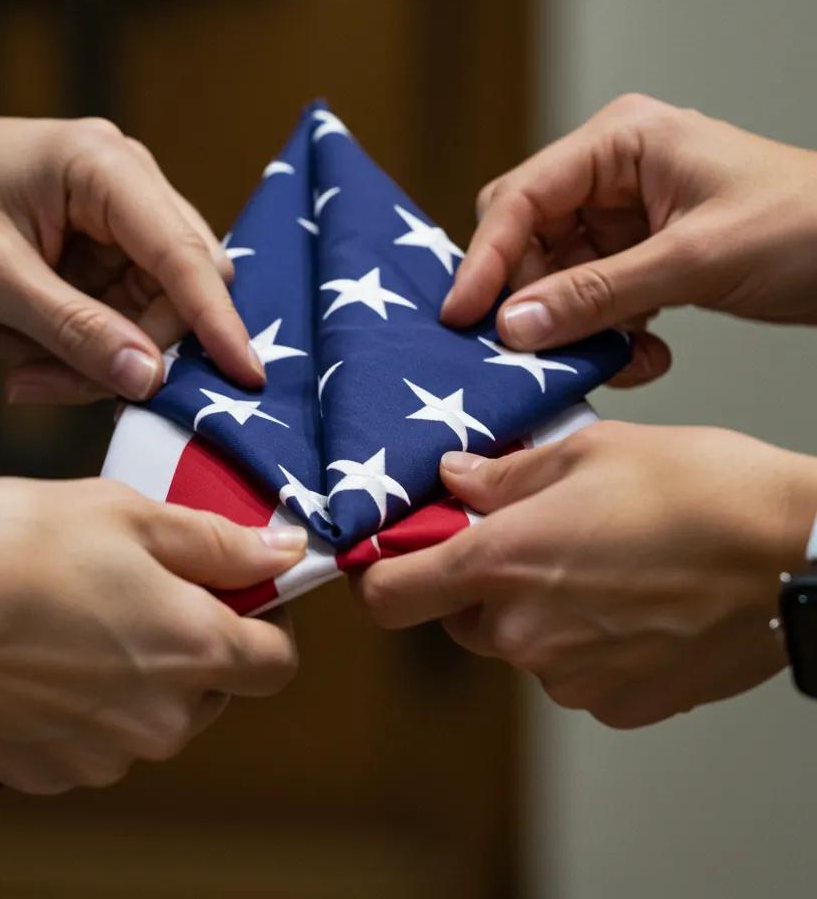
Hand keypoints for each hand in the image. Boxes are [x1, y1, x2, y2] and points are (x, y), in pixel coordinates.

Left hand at [0, 102, 263, 403]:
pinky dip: (77, 339)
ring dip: (90, 349)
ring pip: (148, 308)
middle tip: (43, 380)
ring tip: (9, 355)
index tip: (247, 378)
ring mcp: (120, 214)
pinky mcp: (105, 243)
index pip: (186, 255)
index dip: (218, 321)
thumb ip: (73, 329)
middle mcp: (129, 184)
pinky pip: (119, 309)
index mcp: (107, 167)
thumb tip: (151, 380)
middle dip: (128, 347)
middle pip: (177, 287)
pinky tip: (15, 340)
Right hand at [0, 479, 302, 792]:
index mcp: (196, 652)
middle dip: (198, 638)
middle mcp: (162, 721)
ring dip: (142, 671)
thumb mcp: (130, 515)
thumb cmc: (15, 547)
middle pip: (217, 687)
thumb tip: (284, 551)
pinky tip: (46, 655)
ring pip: (157, 714)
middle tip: (144, 584)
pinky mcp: (52, 773)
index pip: (278, 661)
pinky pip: (100, 738)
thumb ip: (220, 542)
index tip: (235, 586)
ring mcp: (105, 755)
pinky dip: (91, 702)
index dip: (269, 618)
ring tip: (82, 614)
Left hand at [355, 421, 816, 727]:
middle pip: (458, 618)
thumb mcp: (588, 452)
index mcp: (503, 564)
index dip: (381, 575)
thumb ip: (502, 475)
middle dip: (478, 582)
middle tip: (528, 534)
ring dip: (536, 609)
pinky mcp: (619, 704)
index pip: (389, 597)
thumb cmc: (700, 490)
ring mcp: (572, 679)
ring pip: (518, 644)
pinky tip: (629, 600)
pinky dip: (583, 641)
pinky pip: (571, 672)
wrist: (799, 555)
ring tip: (596, 561)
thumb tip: (453, 479)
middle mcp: (525, 634)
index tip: (396, 552)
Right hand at [442, 93, 816, 385]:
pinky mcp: (637, 255)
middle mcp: (611, 173)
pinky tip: (643, 353)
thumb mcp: (694, 260)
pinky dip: (604, 332)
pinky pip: (591, 298)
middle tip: (537, 348)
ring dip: (574, 326)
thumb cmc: (808, 225)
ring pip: (555, 278)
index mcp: (620, 142)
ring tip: (618, 358)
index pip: (523, 197)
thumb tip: (513, 324)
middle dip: (533, 297)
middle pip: (528, 239)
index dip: (485, 258)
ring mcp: (623, 216)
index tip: (461, 315)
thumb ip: (596, 294)